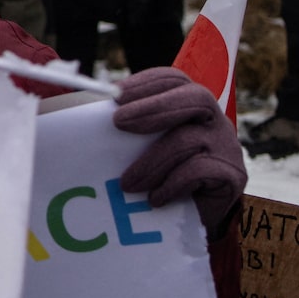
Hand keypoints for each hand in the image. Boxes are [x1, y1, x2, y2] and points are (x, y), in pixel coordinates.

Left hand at [113, 66, 245, 228]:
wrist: (191, 217)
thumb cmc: (158, 173)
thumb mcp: (138, 144)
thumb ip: (118, 125)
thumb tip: (65, 106)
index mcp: (189, 103)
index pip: (175, 79)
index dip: (147, 82)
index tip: (115, 95)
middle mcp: (213, 119)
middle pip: (194, 98)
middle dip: (153, 108)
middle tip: (119, 123)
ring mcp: (227, 146)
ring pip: (190, 139)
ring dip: (152, 160)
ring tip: (126, 183)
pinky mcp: (233, 176)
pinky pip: (202, 170)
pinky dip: (173, 183)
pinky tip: (154, 198)